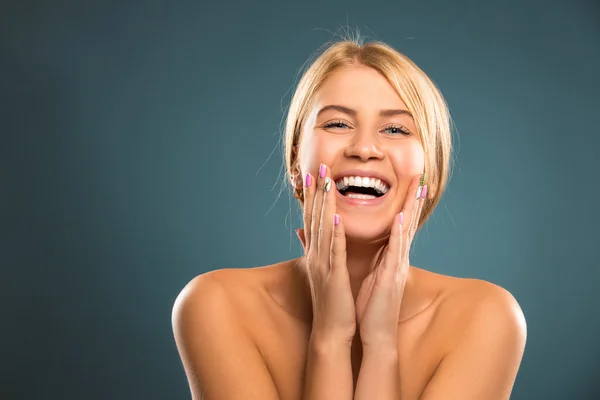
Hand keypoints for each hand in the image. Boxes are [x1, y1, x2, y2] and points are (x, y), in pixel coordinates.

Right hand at [296, 164, 355, 344]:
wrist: (330, 332)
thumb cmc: (331, 303)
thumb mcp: (320, 272)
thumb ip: (313, 249)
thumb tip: (303, 231)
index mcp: (315, 254)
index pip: (312, 219)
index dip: (311, 196)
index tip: (312, 174)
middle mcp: (315, 256)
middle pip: (314, 218)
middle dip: (316, 192)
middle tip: (317, 167)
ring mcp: (323, 265)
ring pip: (323, 228)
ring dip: (324, 204)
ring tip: (326, 182)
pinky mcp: (334, 275)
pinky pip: (335, 250)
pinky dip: (335, 232)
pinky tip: (337, 216)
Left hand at [355, 173, 426, 347]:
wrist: (375, 334)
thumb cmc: (371, 306)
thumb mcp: (368, 275)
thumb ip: (368, 258)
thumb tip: (360, 244)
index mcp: (391, 257)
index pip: (400, 224)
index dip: (405, 202)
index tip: (409, 181)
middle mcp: (398, 258)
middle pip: (409, 222)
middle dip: (414, 198)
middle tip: (420, 174)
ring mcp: (398, 266)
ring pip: (407, 231)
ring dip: (411, 208)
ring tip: (418, 186)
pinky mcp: (392, 276)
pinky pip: (396, 251)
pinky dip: (400, 233)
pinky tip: (402, 217)